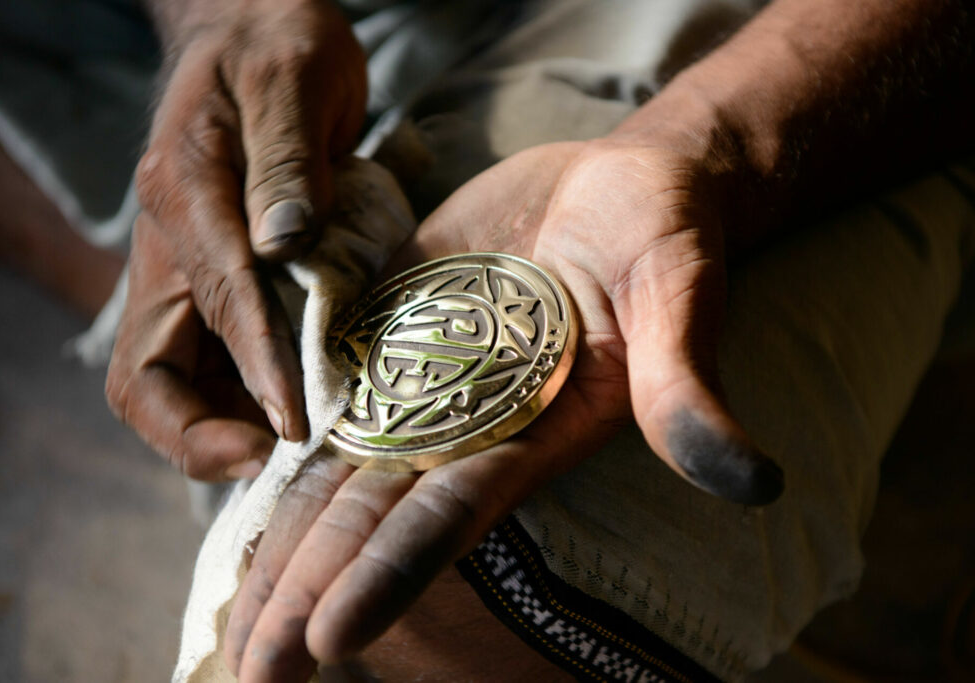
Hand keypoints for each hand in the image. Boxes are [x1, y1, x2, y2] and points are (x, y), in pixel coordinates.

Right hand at [107, 0, 365, 476]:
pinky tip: (295, 413)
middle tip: (275, 457)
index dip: (252, 366)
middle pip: (147, 372)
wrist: (252, 32)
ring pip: (175, 379)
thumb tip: (286, 244)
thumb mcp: (294, 79)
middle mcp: (172, 243)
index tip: (292, 423)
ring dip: (223, 427)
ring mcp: (185, 268)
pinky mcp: (211, 280)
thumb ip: (289, 160)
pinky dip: (243, 399)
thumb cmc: (278, 46)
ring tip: (294, 450)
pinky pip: (209, 361)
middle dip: (200, 433)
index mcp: (184, 188)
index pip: (212, 295)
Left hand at [221, 114, 783, 679]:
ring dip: (281, 541)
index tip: (328, 638)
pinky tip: (226, 485)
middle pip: (370, 517)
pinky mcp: (390, 331)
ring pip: (335, 473)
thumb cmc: (662, 240)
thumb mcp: (678, 300)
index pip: (447, 518)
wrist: (614, 186)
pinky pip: (323, 392)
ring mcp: (420, 382)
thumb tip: (750, 480)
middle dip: (308, 590)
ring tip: (225, 618)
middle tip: (243, 669)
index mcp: (529, 435)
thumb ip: (685, 388)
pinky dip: (276, 442)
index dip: (388, 575)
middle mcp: (465, 426)